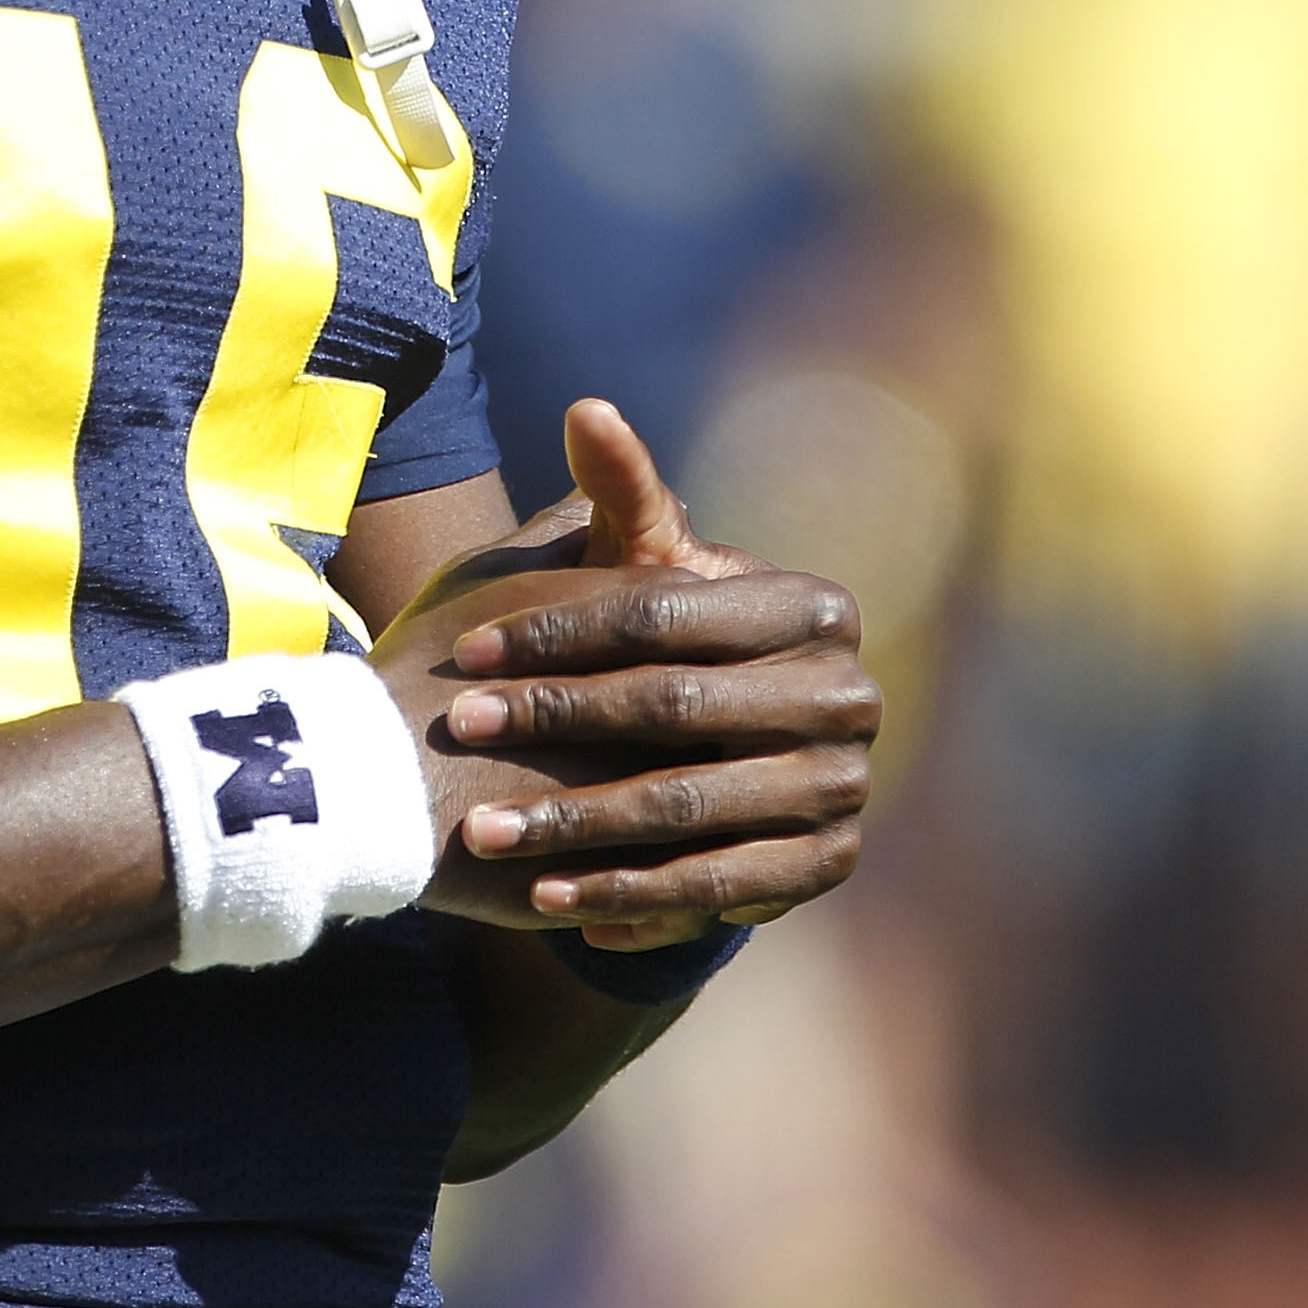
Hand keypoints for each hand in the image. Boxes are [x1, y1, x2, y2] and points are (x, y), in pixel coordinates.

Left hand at [441, 400, 877, 948]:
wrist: (699, 748)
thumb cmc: (654, 636)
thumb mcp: (640, 565)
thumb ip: (621, 491)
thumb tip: (585, 407)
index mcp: (812, 607)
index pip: (662, 614)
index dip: (556, 631)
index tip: (466, 655)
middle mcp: (847, 696)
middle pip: (672, 710)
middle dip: (554, 723)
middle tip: (459, 734)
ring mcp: (843, 786)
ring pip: (685, 810)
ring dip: (575, 828)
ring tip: (483, 834)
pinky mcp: (825, 866)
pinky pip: (716, 890)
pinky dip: (630, 898)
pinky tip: (551, 900)